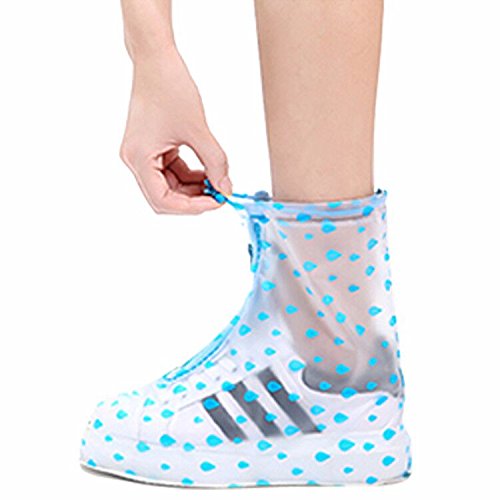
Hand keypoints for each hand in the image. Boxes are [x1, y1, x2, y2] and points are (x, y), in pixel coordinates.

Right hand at [119, 47, 231, 213]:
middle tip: (220, 193)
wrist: (157, 59)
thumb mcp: (198, 130)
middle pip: (165, 197)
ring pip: (170, 186)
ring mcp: (143, 155)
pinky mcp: (152, 148)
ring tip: (218, 180)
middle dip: (194, 198)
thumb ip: (215, 162)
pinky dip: (191, 174)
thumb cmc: (170, 87)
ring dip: (194, 187)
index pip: (163, 201)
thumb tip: (226, 189)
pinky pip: (172, 171)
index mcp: (139, 159)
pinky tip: (208, 170)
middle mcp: (136, 161)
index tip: (216, 202)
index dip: (191, 207)